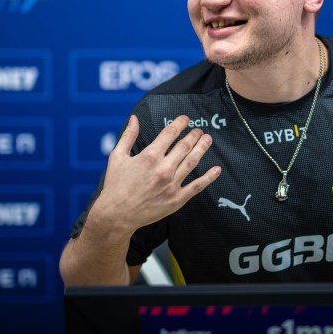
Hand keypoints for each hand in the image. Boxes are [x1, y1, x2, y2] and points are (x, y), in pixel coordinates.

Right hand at [92, 114, 220, 232]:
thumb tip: (134, 118)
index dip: (180, 123)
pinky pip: (197, 186)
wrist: (117, 214)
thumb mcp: (117, 157)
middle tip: (199, 130)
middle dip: (194, 135)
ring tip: (207, 140)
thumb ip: (128, 136)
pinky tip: (217, 169)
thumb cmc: (116, 185)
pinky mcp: (177, 199)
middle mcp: (163, 169)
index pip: (170, 134)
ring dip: (202, 149)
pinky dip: (209, 177)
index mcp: (149, 156)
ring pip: (192, 162)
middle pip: (185, 146)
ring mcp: (171, 184)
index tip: (185, 119)